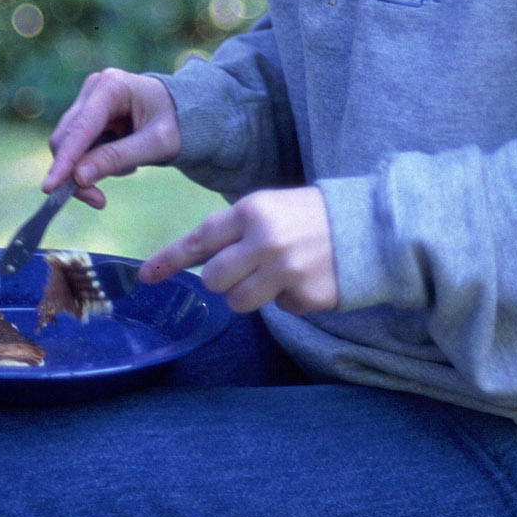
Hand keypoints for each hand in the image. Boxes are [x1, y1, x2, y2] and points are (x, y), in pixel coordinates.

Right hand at [44, 68, 180, 205]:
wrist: (185, 113)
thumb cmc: (177, 124)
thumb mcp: (157, 144)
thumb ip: (118, 158)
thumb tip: (78, 177)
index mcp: (112, 86)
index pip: (81, 129)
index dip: (65, 161)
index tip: (50, 188)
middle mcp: (94, 89)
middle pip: (66, 138)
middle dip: (76, 173)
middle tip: (98, 201)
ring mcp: (88, 100)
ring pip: (68, 146)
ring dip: (87, 170)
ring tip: (129, 169)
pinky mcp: (86, 115)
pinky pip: (77, 148)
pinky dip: (92, 164)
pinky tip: (123, 161)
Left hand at [140, 186, 337, 314]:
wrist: (370, 227)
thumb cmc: (311, 216)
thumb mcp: (271, 207)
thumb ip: (234, 229)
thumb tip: (193, 255)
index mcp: (253, 211)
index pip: (200, 239)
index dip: (170, 259)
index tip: (146, 275)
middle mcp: (266, 240)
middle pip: (214, 280)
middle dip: (223, 281)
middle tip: (245, 270)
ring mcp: (286, 271)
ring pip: (239, 302)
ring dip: (251, 295)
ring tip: (277, 275)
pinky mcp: (306, 297)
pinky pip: (277, 309)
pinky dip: (287, 299)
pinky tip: (306, 279)